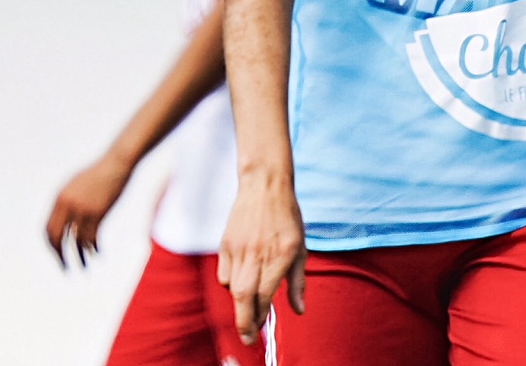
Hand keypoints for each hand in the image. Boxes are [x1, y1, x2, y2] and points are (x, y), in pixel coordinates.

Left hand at [45, 153, 132, 265]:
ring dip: (79, 257)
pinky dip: (94, 248)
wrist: (118, 162)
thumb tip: (65, 217)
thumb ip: (69, 200)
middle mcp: (66, 205)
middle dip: (59, 255)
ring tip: (84, 268)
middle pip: (56, 238)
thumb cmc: (102, 171)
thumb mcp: (78, 184)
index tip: (58, 254)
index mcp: (59, 198)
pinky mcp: (97, 212)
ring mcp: (81, 209)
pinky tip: (99, 254)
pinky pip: (92, 237)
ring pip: (75, 241)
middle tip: (66, 268)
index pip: (48, 229)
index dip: (52, 244)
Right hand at [217, 171, 305, 344]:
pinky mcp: (225, 245)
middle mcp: (259, 254)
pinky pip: (224, 275)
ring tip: (249, 306)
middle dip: (244, 322)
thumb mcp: (300, 247)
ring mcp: (239, 249)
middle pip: (244, 297)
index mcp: (282, 254)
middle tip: (248, 338)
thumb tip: (299, 310)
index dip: (259, 318)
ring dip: (239, 303)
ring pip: (232, 288)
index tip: (257, 334)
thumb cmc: (287, 218)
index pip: (265, 295)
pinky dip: (231, 285)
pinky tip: (241, 281)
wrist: (265, 186)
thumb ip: (298, 281)